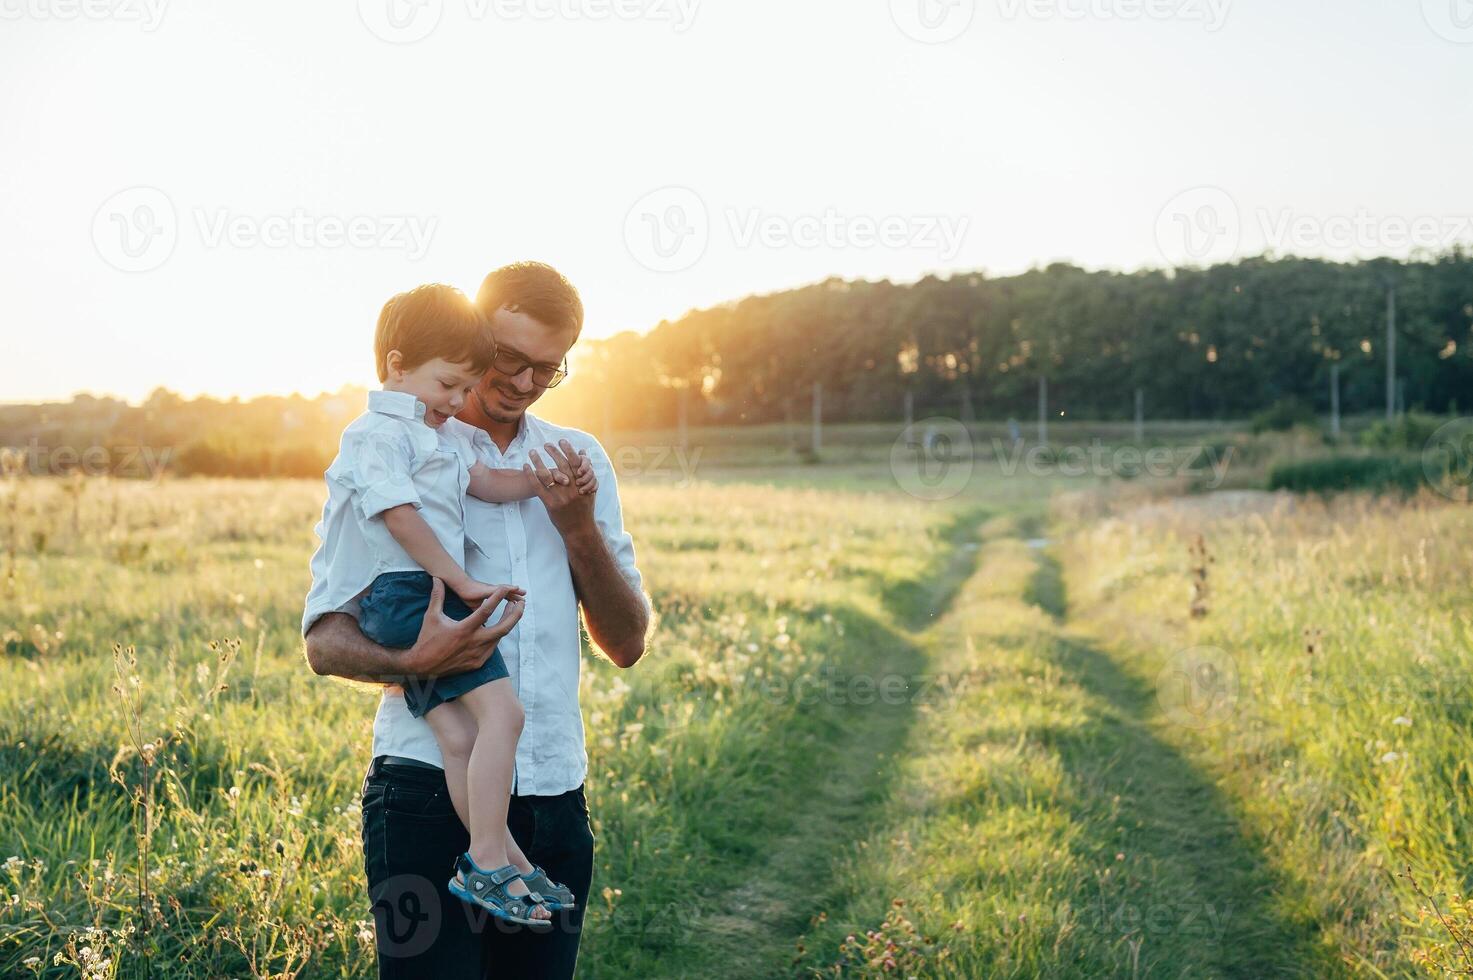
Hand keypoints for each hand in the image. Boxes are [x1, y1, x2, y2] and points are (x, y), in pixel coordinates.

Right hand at [405, 578, 524, 677]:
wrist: (423, 666)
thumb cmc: (427, 639)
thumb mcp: (431, 616)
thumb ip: (437, 597)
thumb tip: (436, 579)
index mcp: (464, 629)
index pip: (486, 611)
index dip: (497, 598)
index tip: (505, 588)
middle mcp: (474, 642)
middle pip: (504, 627)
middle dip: (515, 614)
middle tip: (521, 603)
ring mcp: (478, 654)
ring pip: (500, 637)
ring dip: (507, 624)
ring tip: (511, 611)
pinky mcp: (478, 662)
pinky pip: (493, 647)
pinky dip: (497, 636)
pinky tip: (498, 627)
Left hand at [525, 439, 596, 537]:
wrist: (580, 529)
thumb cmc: (585, 508)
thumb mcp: (590, 489)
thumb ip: (586, 470)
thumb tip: (583, 452)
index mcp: (581, 483)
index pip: (574, 462)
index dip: (568, 450)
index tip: (562, 440)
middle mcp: (571, 488)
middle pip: (560, 465)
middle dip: (553, 452)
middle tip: (546, 444)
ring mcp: (560, 496)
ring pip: (547, 474)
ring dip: (538, 461)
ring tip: (532, 452)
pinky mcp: (550, 504)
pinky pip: (538, 487)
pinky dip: (531, 475)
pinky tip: (526, 466)